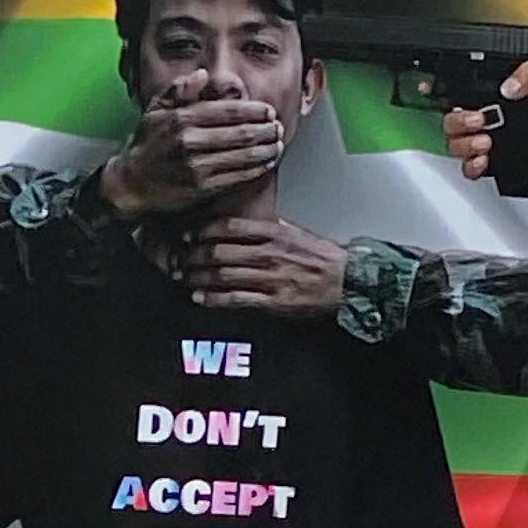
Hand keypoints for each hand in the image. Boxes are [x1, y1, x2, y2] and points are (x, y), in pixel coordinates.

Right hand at [101, 88, 286, 217]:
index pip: (229, 111)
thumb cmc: (145, 147)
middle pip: (240, 133)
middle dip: (265, 130)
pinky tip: (265, 163)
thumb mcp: (155, 110)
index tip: (268, 111)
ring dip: (265, 149)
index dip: (254, 111)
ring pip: (242, 155)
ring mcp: (196, 167)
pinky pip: (236, 176)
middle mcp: (191, 142)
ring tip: (277, 144)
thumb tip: (203, 75)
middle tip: (278, 127)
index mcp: (183, 119)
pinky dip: (254, 169)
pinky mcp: (200, 188)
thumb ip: (179, 89)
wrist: (129, 185)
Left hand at [174, 217, 346, 320]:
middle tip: (179, 260)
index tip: (190, 236)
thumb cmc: (321, 259)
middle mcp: (269, 252)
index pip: (231, 227)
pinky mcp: (272, 301)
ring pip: (224, 274)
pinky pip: (236, 298)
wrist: (347, 281)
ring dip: (199, 277)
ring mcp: (270, 277)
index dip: (205, 232)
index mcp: (274, 232)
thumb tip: (244, 228)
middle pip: (220, 251)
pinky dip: (214, 298)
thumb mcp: (296, 235)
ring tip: (184, 279)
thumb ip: (269, 231)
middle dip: (194, 256)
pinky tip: (199, 297)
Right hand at [443, 56, 527, 183]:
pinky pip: (471, 170)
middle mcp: (492, 118)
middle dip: (460, 123)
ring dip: (465, 145)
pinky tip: (484, 160)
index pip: (465, 96)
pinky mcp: (496, 164)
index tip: (464, 102)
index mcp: (501, 95)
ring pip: (457, 147)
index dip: (455, 99)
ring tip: (486, 142)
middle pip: (453, 123)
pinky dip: (471, 167)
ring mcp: (492, 142)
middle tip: (480, 122)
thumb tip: (509, 86)